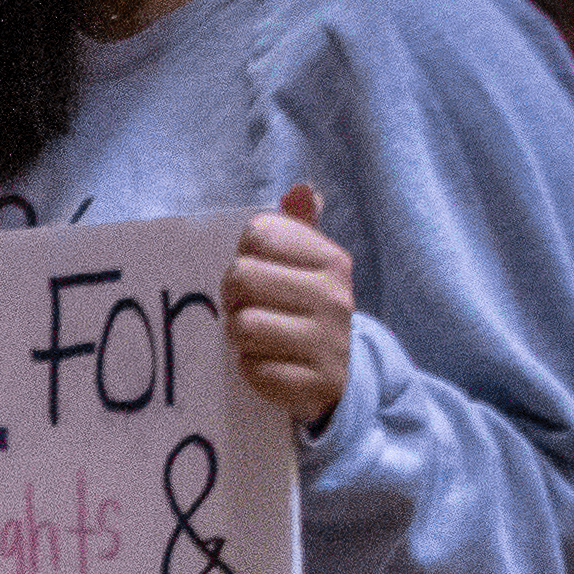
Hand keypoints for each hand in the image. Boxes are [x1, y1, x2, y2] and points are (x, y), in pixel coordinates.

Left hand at [223, 183, 352, 428]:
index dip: (244, 253)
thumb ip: (298, 226)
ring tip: (254, 336)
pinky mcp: (315, 384)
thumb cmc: (307, 310)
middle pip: (242, 275)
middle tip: (245, 306)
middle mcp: (335, 298)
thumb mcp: (308, 265)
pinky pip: (253, 369)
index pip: (258, 234)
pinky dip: (251, 369)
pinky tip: (268, 364)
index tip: (256, 270)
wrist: (341, 375)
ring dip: (238, 334)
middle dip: (232, 294)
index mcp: (332, 261)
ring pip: (244, 324)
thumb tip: (302, 189)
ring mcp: (328, 343)